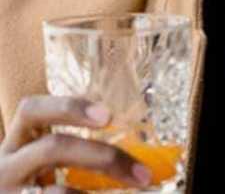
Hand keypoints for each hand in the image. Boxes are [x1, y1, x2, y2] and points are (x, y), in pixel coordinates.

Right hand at [0, 96, 151, 191]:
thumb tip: (139, 160)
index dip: (68, 107)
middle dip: (102, 157)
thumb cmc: (37, 187)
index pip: (30, 110)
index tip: (108, 116)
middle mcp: (4, 167)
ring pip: (56, 192)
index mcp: (16, 144)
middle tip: (142, 173)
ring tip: (133, 189)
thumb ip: (80, 154)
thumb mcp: (47, 165)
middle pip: (52, 148)